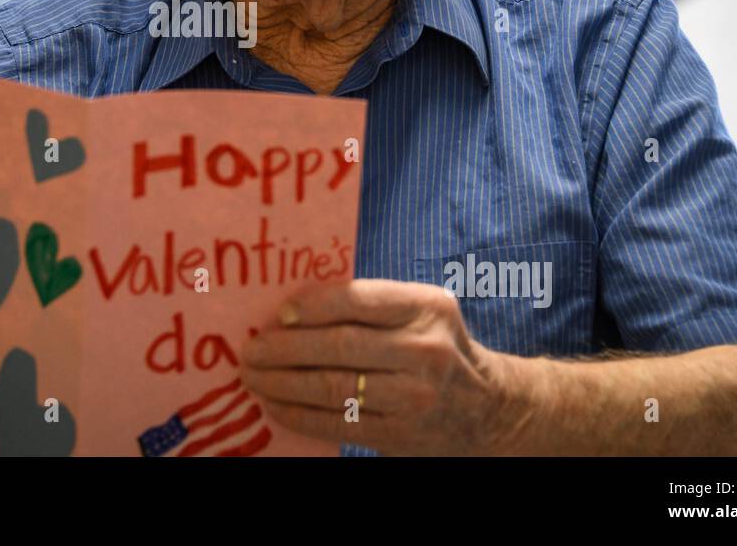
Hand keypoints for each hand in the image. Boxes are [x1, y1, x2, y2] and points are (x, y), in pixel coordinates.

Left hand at [239, 279, 530, 454]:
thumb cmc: (437, 347)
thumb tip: (291, 308)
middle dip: (284, 349)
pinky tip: (275, 405)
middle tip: (250, 349)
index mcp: (427, 308)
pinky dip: (298, 414)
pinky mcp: (400, 435)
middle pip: (339, 347)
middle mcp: (424, 351)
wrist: (487, 409)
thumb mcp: (421, 312)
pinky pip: (338, 423)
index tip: (278, 314)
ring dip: (282, 383)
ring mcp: (413, 397)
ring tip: (253, 377)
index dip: (312, 306)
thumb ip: (371, 303)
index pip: (359, 300)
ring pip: (333, 388)